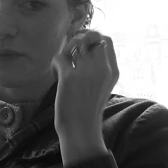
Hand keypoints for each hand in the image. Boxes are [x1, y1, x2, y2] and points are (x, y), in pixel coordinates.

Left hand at [51, 29, 118, 162]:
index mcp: (113, 71)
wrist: (81, 130)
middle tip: (69, 55)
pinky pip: (59, 57)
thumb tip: (82, 45)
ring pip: (74, 43)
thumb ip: (98, 67)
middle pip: (90, 37)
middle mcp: (102, 69)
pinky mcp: (69, 78)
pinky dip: (54, 65)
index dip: (91, 37)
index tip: (81, 46)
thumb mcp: (102, 85)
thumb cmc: (88, 108)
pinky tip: (56, 76)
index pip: (106, 41)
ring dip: (64, 52)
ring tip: (62, 67)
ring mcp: (86, 72)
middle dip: (76, 41)